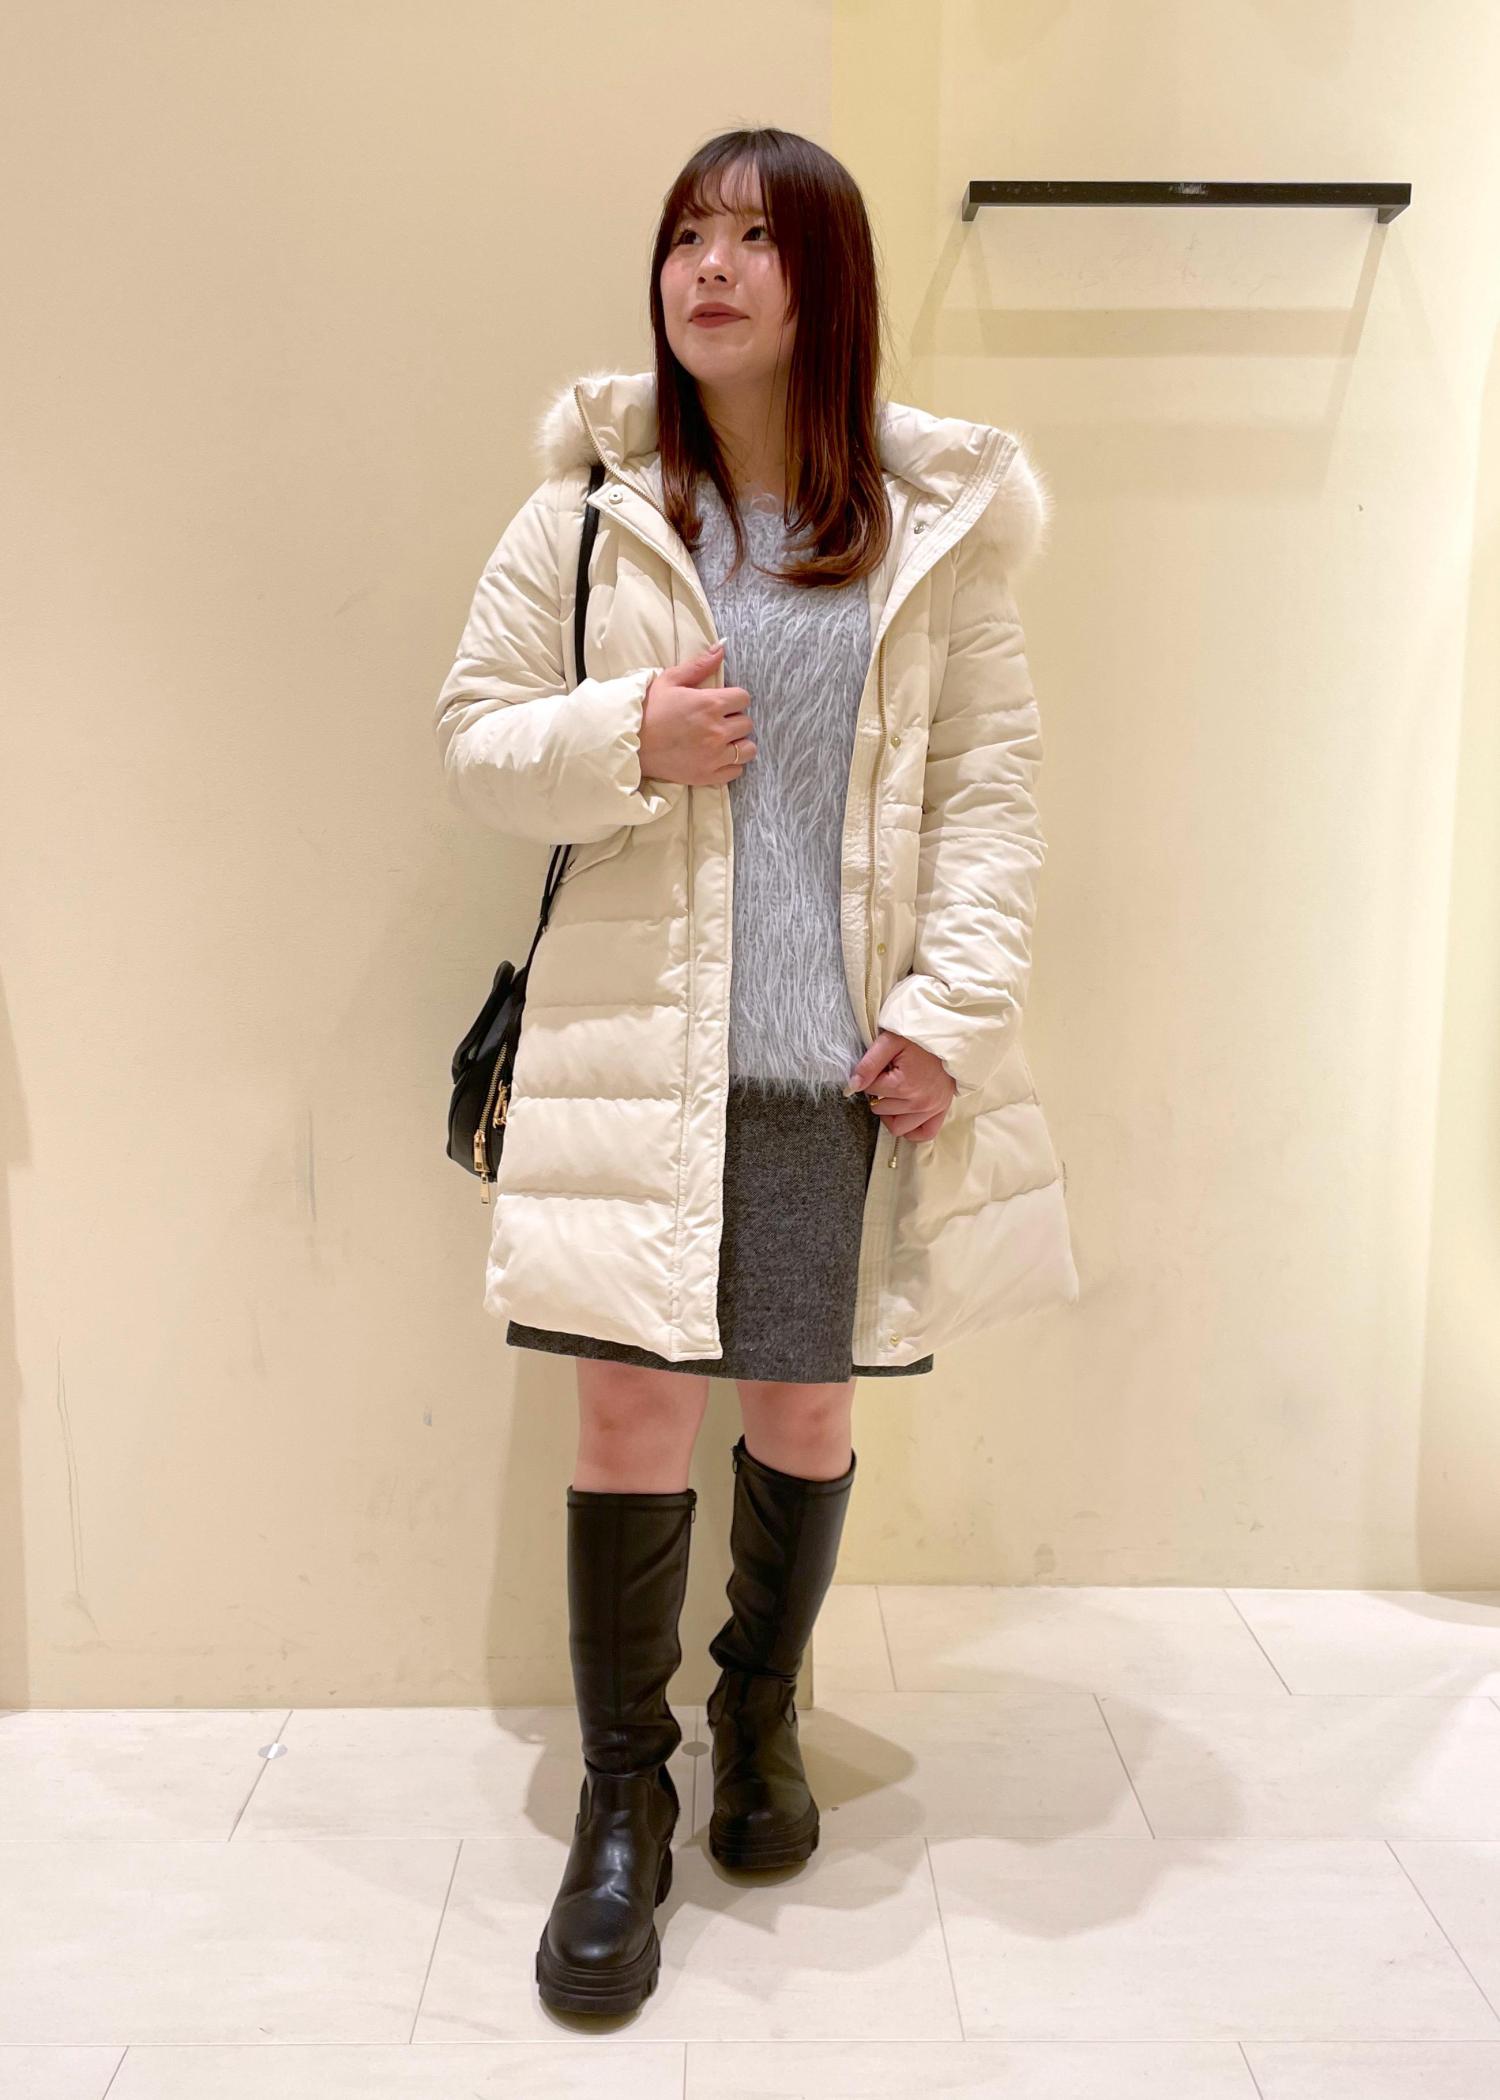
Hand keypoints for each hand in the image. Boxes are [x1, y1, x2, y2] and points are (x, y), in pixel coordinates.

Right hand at [639, 639, 756, 787]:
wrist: (628, 742)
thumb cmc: (647, 709)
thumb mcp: (670, 680)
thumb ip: (699, 665)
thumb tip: (721, 648)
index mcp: (710, 704)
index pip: (743, 698)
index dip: (734, 699)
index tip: (722, 703)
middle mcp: (717, 731)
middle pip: (747, 724)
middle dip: (734, 720)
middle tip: (717, 722)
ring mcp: (714, 756)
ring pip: (747, 749)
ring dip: (738, 743)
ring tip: (722, 741)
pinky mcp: (707, 776)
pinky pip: (736, 771)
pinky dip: (731, 765)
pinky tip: (717, 757)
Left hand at [845, 1030, 955, 1141]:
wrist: (949, 1037)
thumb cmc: (919, 1039)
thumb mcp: (889, 1042)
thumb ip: (868, 1064)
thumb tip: (852, 1086)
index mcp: (903, 1084)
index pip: (870, 1090)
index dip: (871, 1077)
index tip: (882, 1066)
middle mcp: (918, 1102)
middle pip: (880, 1108)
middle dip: (879, 1094)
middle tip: (888, 1078)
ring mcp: (931, 1109)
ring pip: (897, 1126)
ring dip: (890, 1113)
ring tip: (894, 1095)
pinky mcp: (941, 1112)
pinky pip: (923, 1134)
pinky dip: (911, 1130)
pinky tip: (904, 1116)